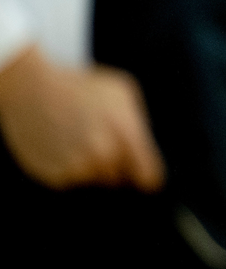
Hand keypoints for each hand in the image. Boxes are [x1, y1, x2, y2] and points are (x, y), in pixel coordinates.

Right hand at [0, 46, 164, 190]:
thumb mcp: (122, 92)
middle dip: (116, 164)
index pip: (148, 178)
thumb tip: (144, 148)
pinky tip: (63, 145)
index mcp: (126, 136)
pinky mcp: (55, 176)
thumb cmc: (82, 87)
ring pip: (96, 180)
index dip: (147, 176)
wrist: (33, 89)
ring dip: (93, 167)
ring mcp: (77, 169)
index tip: (145, 175)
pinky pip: (72, 180)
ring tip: (81, 139)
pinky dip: (69, 167)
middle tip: (101, 140)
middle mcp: (103, 157)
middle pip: (120, 179)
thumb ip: (139, 123)